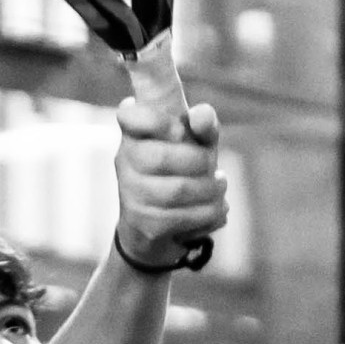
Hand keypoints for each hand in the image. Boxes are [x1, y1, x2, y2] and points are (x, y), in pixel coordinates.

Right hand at [114, 97, 226, 269]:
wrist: (153, 228)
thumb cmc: (180, 171)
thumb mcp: (195, 144)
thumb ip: (203, 125)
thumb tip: (200, 115)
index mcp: (133, 132)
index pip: (129, 116)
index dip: (156, 121)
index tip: (178, 130)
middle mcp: (124, 160)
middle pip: (162, 158)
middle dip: (199, 161)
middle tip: (211, 163)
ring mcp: (131, 194)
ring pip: (179, 191)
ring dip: (212, 189)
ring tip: (220, 184)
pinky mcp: (144, 223)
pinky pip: (185, 217)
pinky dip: (211, 212)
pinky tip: (216, 207)